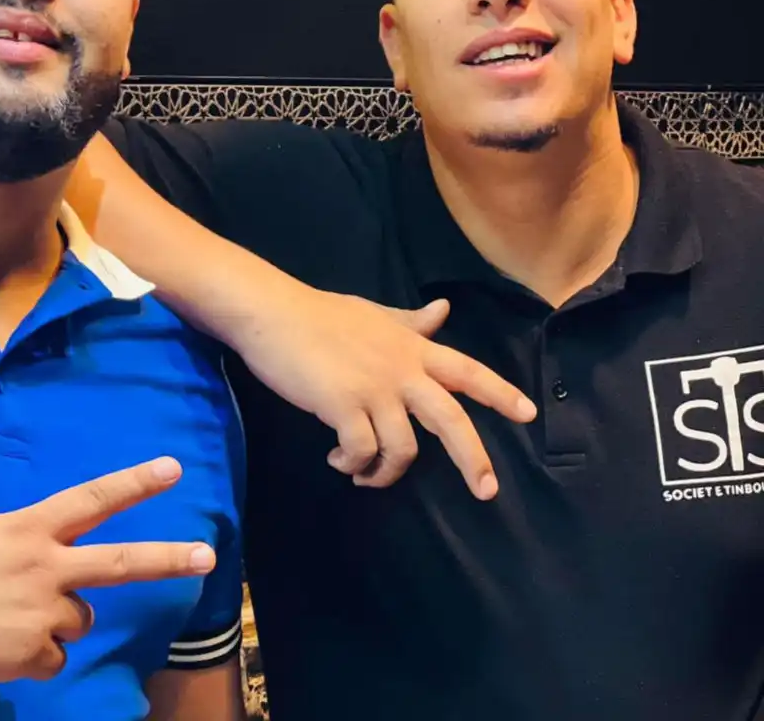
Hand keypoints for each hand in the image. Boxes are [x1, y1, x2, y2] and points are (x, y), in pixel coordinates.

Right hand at [0, 457, 213, 687]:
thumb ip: (23, 538)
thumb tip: (45, 550)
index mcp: (29, 529)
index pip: (92, 499)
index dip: (134, 483)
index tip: (173, 469)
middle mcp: (45, 567)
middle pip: (118, 563)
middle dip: (166, 559)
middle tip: (208, 556)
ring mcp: (40, 613)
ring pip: (79, 620)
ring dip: (56, 620)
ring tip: (5, 618)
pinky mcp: (29, 654)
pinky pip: (52, 657)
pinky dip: (31, 655)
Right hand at [235, 288, 536, 494]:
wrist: (273, 313)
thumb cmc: (319, 314)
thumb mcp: (373, 313)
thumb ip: (410, 321)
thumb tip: (443, 310)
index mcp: (411, 347)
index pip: (467, 370)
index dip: (499, 392)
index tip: (528, 414)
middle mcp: (401, 370)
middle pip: (450, 419)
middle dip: (472, 459)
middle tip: (486, 490)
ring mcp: (373, 389)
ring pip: (402, 448)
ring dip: (385, 472)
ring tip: (362, 473)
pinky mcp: (343, 406)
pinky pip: (362, 452)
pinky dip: (353, 464)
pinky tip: (338, 460)